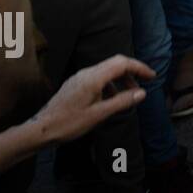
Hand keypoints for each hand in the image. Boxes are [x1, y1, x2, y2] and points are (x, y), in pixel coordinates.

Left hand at [32, 55, 153, 145]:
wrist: (40, 129)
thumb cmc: (69, 123)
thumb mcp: (98, 115)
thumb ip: (121, 102)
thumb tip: (142, 93)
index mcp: (93, 78)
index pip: (122, 64)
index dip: (139, 68)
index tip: (152, 76)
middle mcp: (86, 73)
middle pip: (115, 63)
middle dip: (132, 71)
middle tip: (145, 82)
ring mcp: (79, 77)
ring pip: (106, 70)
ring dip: (121, 78)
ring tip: (130, 94)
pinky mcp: (75, 84)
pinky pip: (98, 77)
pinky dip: (110, 83)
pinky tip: (112, 97)